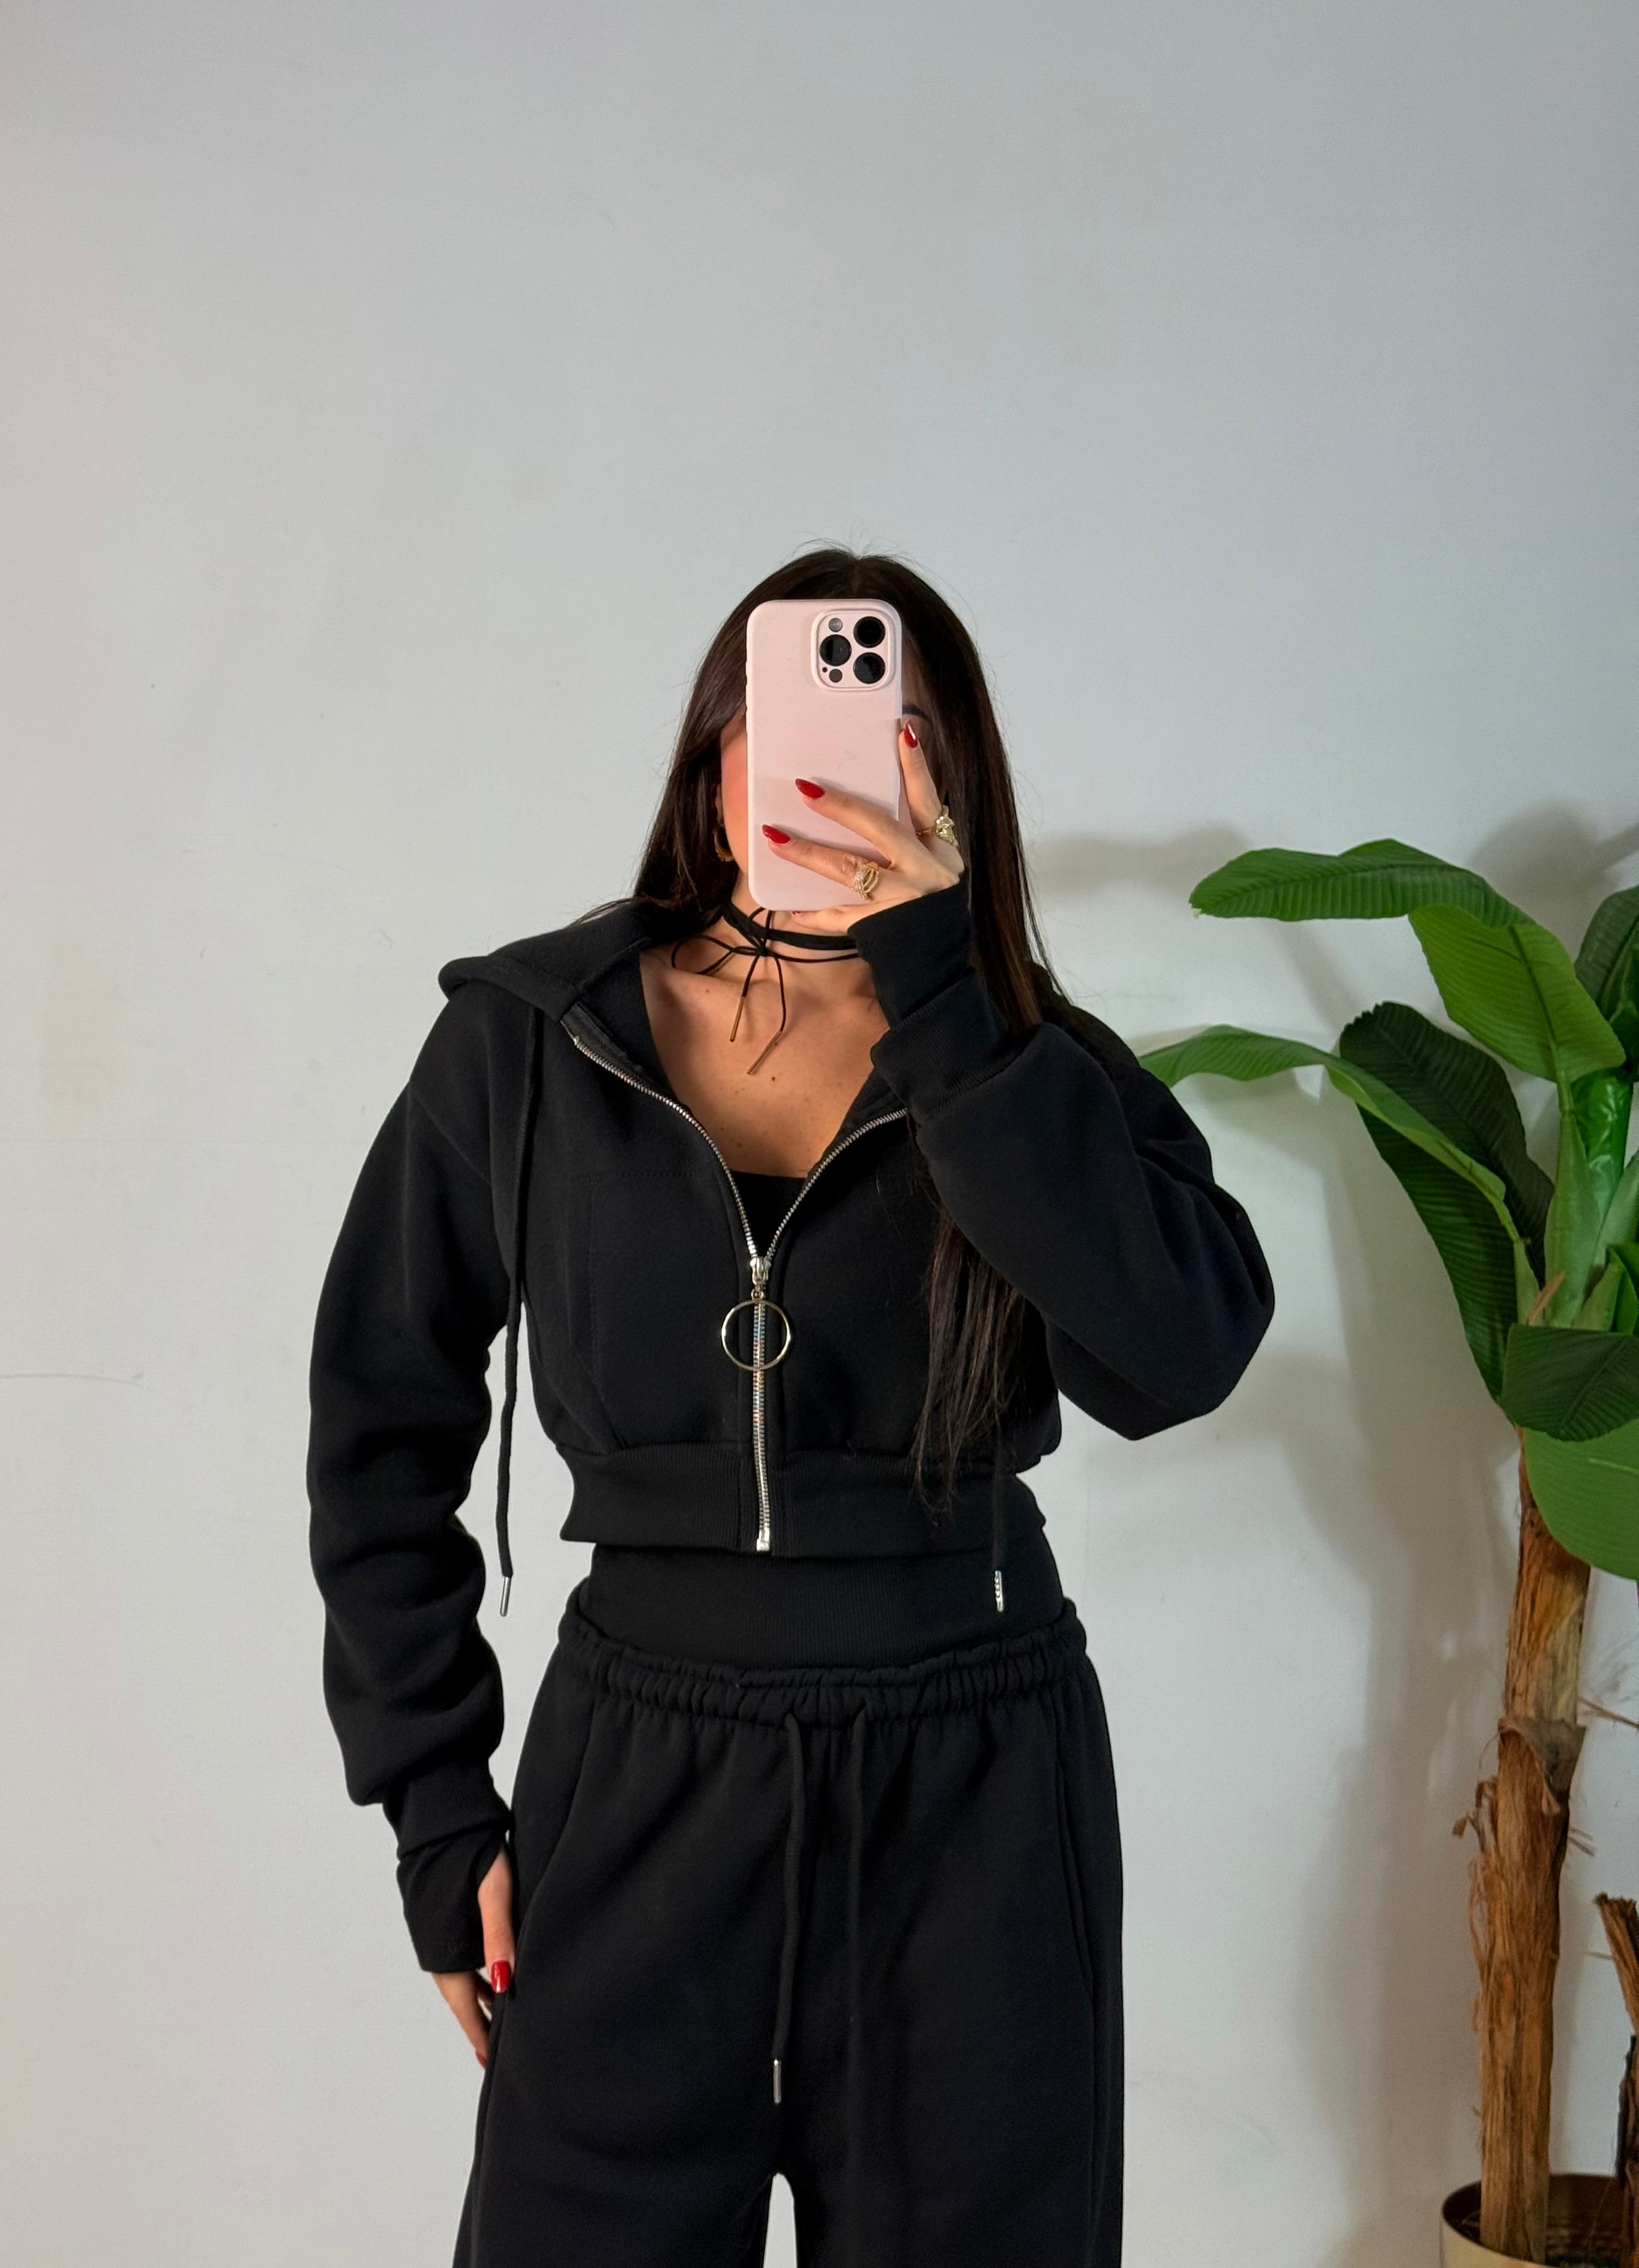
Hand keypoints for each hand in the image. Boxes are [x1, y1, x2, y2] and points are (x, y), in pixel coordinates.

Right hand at [432, 1844, 515, 2068]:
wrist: (443, 1818)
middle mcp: (436, 1948)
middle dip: (480, 2023)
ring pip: (461, 1978)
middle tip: (499, 2052)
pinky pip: (459, 1958)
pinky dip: (475, 1974)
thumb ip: (499, 1936)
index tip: (491, 2063)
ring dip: (479, 1999)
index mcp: (446, 1949)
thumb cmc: (475, 1851)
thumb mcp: (495, 1892)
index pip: (466, 2005)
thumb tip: (506, 1983)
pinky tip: (493, 1978)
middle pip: (461, 1997)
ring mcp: (436, 1934)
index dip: (480, 2033)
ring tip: (499, 2022)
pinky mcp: (440, 1919)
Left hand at [758, 719, 963, 934]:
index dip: (916, 766)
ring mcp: (900, 899)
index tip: (902, 731)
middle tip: (806, 788)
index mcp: (939, 850)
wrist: (940, 967)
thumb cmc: (934, 911)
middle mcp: (923, 870)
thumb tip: (879, 798)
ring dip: (809, 853)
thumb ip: (914, 836)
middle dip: (841, 806)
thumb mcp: (937, 868)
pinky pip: (840, 917)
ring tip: (774, 837)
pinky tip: (793, 908)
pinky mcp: (879, 927)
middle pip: (879, 828)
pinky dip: (816, 913)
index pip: (927, 800)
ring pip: (849, 870)